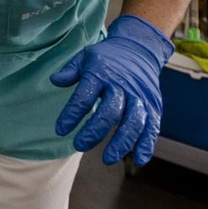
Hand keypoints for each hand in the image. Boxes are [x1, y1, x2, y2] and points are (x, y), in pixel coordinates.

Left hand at [50, 14, 171, 165]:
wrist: (139, 49)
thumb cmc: (107, 57)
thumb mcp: (85, 57)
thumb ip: (70, 70)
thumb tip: (54, 80)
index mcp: (101, 74)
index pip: (84, 96)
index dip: (71, 114)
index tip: (60, 130)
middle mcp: (122, 86)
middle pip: (110, 112)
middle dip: (94, 131)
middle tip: (79, 145)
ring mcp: (140, 97)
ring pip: (134, 123)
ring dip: (122, 143)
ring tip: (107, 158)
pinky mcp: (154, 106)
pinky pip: (152, 127)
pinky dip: (147, 145)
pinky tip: (137, 159)